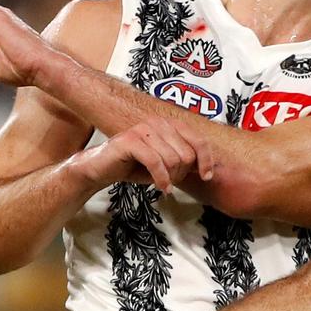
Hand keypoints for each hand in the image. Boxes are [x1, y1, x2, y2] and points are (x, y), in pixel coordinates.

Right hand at [70, 118, 215, 191]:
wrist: (102, 168)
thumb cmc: (135, 165)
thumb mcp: (166, 163)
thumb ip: (185, 161)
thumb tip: (208, 168)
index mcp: (170, 125)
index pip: (198, 140)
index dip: (206, 160)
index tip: (206, 177)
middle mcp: (158, 123)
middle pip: (186, 154)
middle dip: (181, 173)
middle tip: (170, 180)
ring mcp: (144, 129)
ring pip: (172, 159)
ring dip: (170, 178)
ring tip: (162, 182)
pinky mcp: (130, 140)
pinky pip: (156, 162)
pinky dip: (161, 179)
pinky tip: (162, 187)